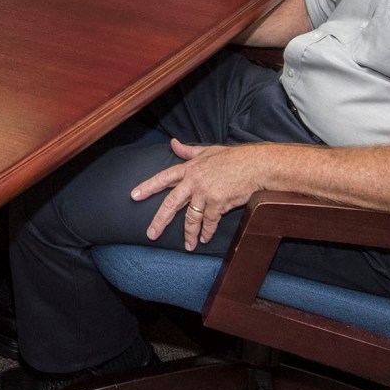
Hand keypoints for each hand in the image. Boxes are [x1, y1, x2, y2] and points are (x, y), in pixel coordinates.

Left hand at [133, 140, 267, 250]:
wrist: (255, 165)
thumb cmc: (232, 157)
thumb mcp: (207, 151)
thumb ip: (188, 151)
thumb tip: (173, 143)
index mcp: (189, 169)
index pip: (163, 178)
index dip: (148, 186)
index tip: (134, 195)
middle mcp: (194, 182)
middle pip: (171, 203)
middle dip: (160, 220)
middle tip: (151, 234)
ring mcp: (206, 193)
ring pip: (191, 218)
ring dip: (189, 234)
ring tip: (188, 246)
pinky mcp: (219, 204)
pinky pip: (209, 222)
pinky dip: (207, 232)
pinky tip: (204, 239)